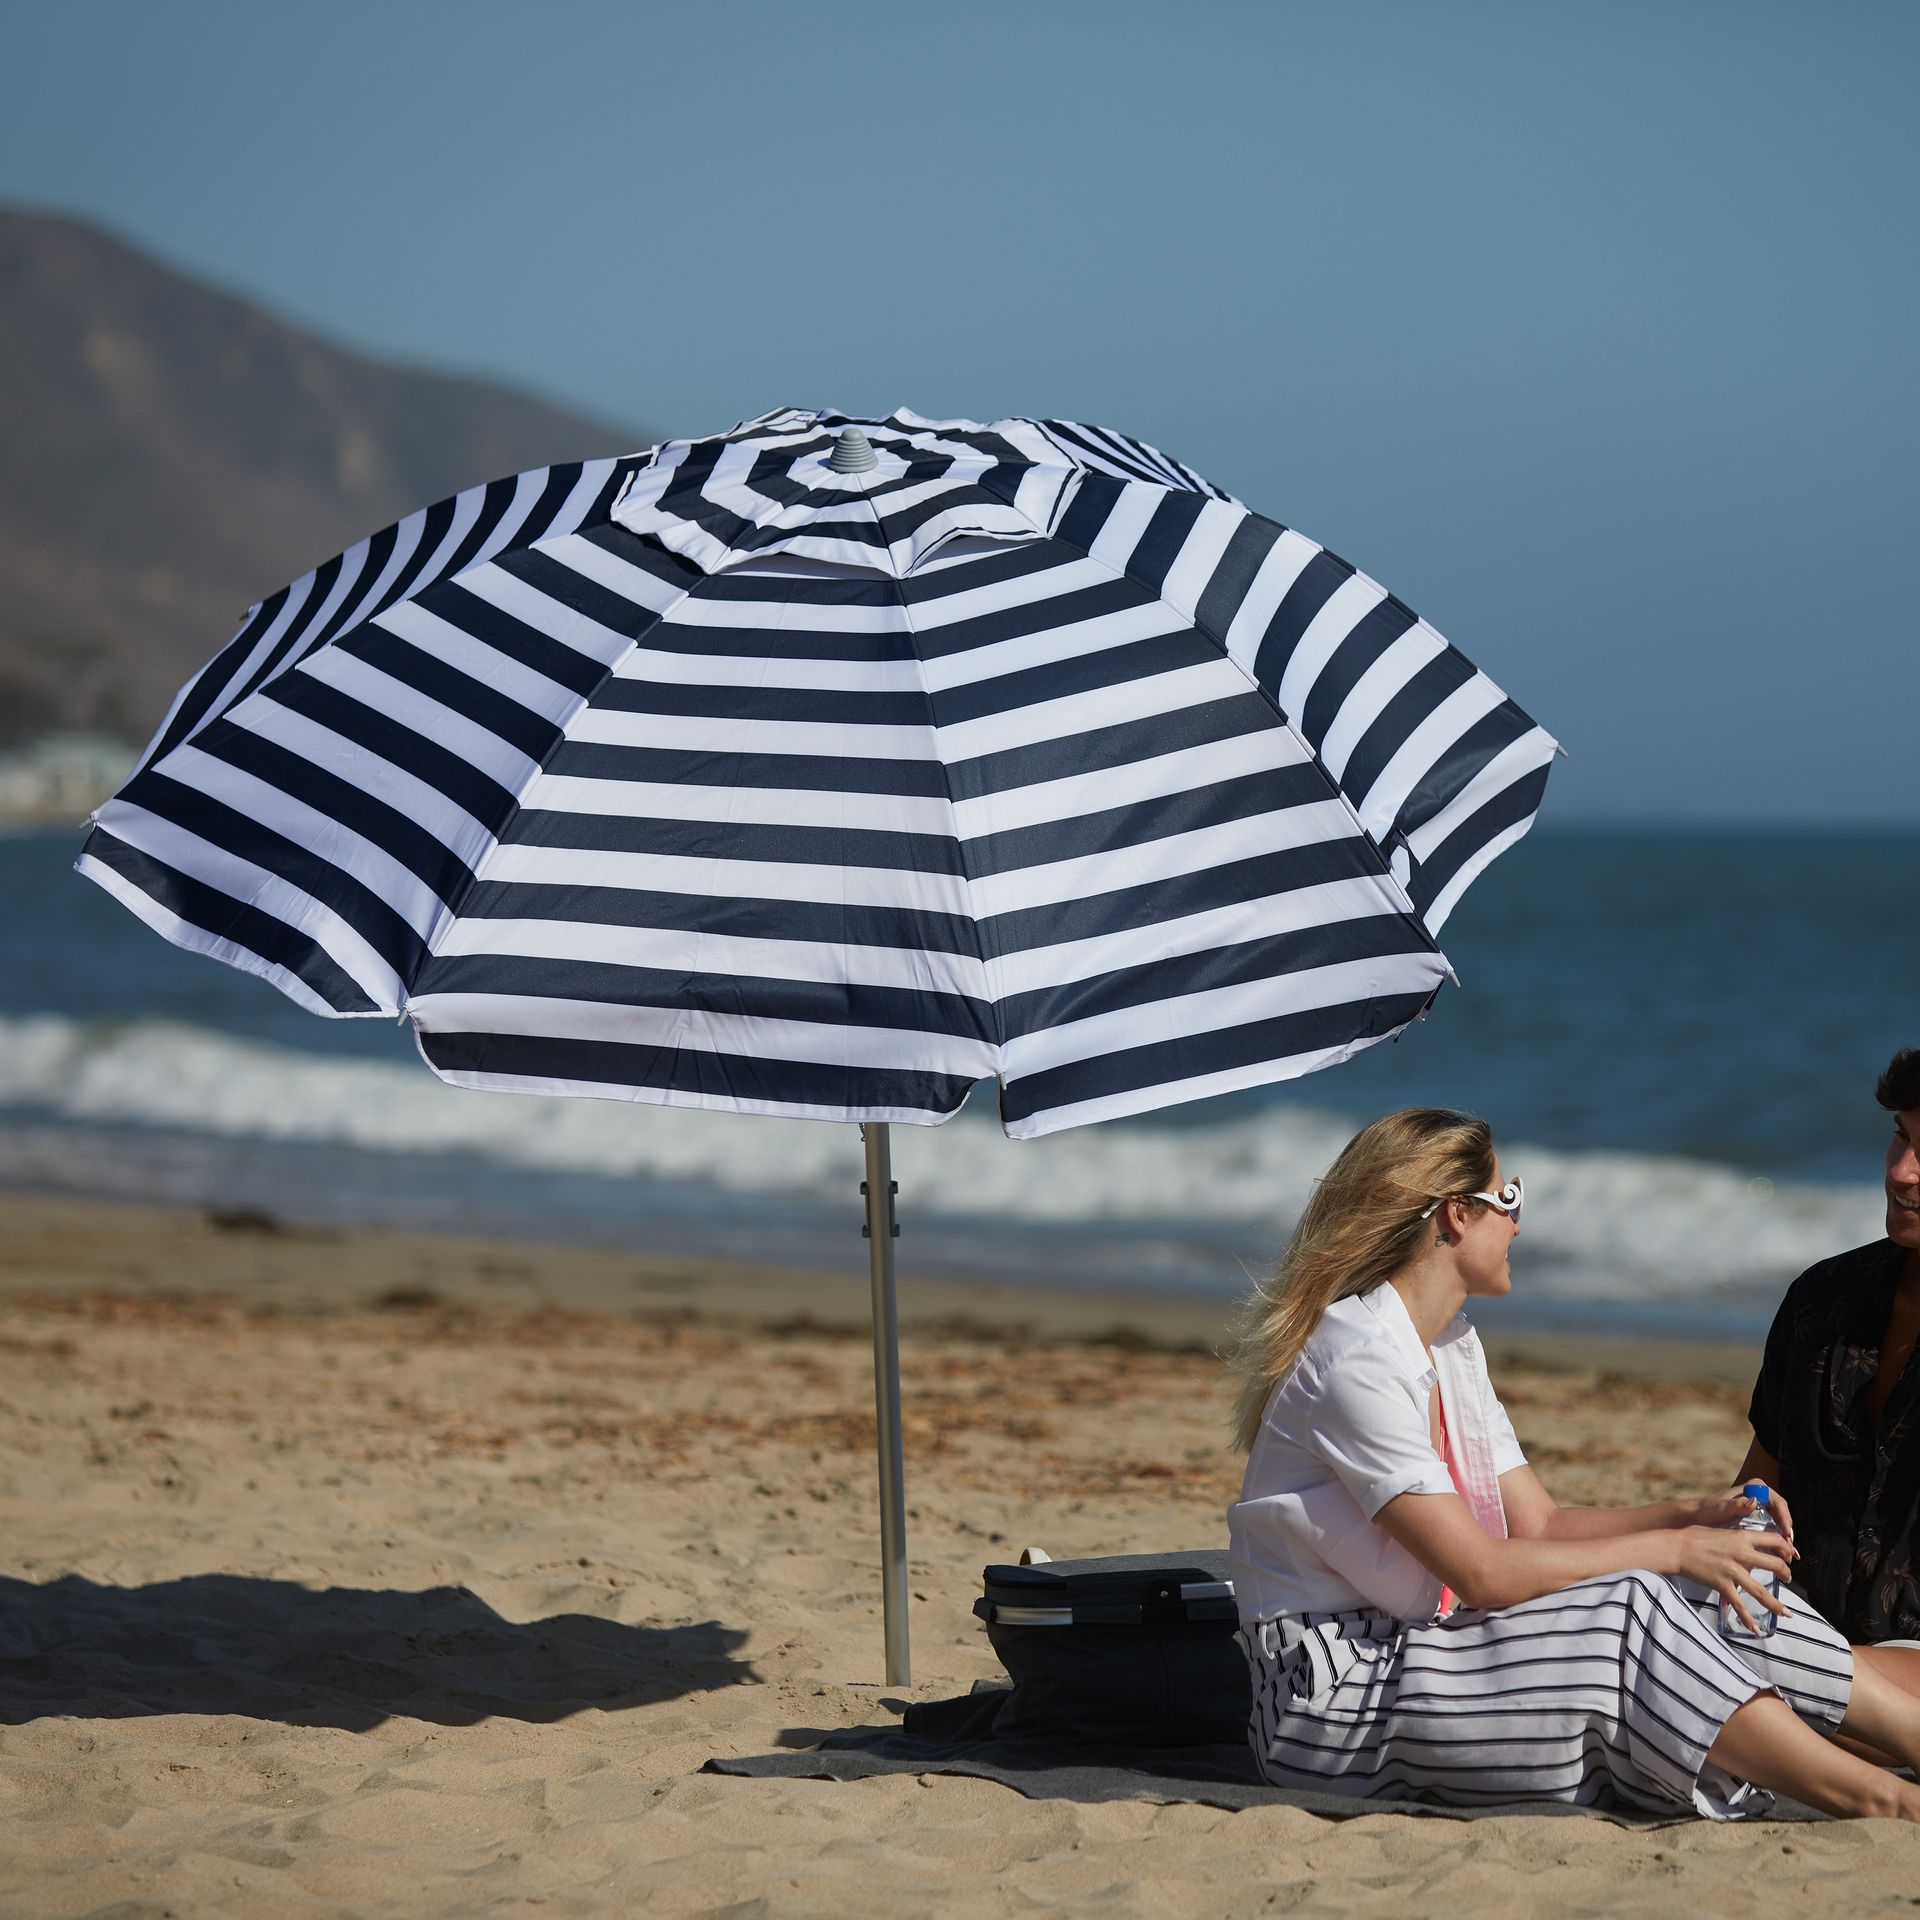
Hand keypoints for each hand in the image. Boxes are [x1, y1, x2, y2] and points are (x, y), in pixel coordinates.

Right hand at [1671, 1524, 1792, 1634]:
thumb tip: (1748, 1542)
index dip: (1787, 1549)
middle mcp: (1742, 1554)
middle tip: (1787, 1579)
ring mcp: (1733, 1571)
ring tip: (1786, 1612)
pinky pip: (1739, 1606)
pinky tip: (1756, 1629)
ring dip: (1777, 1604)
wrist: (1677, 1548)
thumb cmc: (1694, 1536)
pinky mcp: (1723, 1585)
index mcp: (1742, 1537)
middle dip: (1786, 1574)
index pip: (1775, 1541)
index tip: (1789, 1556)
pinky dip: (1749, 1619)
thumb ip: (1738, 1537)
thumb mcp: (1721, 1530)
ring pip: (1762, 1592)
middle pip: (1776, 1565)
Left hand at [1677, 1485, 1796, 1545]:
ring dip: (1784, 1539)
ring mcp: (1761, 1509)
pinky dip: (1779, 1543)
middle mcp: (1760, 1496)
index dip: (1784, 1517)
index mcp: (1754, 1488)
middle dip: (1786, 1531)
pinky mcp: (1759, 1521)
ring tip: (1788, 1555)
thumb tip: (1754, 1501)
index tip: (1785, 1531)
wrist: (1698, 1519)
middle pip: (1781, 1514)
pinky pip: (1773, 1531)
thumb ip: (1735, 1505)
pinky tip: (1784, 1556)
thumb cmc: (1707, 1511)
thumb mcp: (1720, 1508)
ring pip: (1779, 1524)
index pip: (1777, 1501)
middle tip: (1789, 1547)